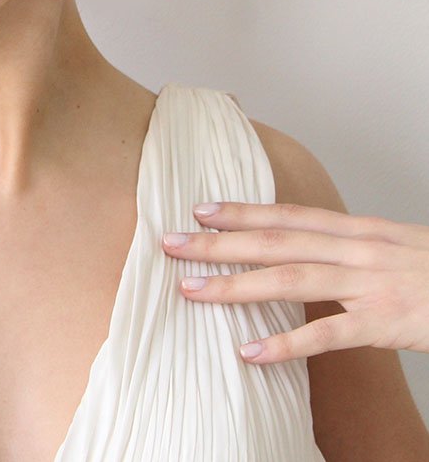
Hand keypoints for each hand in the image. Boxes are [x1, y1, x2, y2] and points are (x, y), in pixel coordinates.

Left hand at [161, 201, 428, 363]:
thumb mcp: (391, 246)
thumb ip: (347, 246)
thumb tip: (304, 247)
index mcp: (358, 229)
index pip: (288, 214)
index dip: (242, 210)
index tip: (199, 208)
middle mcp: (356, 249)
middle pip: (275, 240)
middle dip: (218, 241)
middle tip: (170, 242)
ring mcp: (369, 284)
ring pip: (288, 278)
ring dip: (234, 284)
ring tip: (190, 289)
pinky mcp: (384, 323)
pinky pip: (327, 334)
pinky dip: (285, 344)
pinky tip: (249, 353)